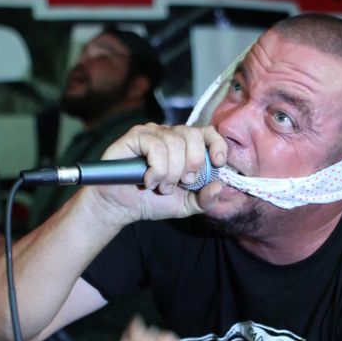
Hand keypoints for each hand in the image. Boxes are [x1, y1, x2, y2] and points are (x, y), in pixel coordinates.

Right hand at [91, 123, 227, 224]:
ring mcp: (152, 133)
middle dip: (192, 164)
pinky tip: (148, 180)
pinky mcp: (135, 136)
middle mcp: (170, 134)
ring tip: (161, 186)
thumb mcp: (186, 205)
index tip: (218, 164)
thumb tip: (219, 186)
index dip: (217, 145)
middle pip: (193, 136)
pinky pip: (155, 146)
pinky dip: (156, 169)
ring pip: (174, 143)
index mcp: (186, 146)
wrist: (122, 207)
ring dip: (170, 172)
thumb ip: (206, 199)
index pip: (208, 132)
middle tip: (181, 183)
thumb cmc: (152, 201)